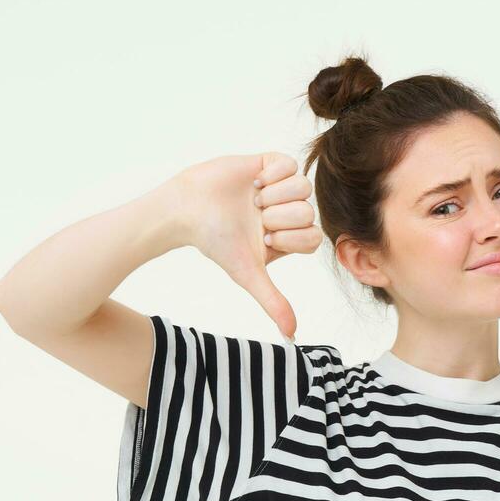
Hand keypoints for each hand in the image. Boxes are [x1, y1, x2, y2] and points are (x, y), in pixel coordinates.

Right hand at [176, 152, 321, 339]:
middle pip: (308, 212)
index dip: (291, 237)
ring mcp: (279, 188)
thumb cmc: (215, 242)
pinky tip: (253, 182)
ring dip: (275, 195)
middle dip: (279, 216)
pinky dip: (273, 174)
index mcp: (287, 238)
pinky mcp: (269, 164)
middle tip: (256, 217)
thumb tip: (291, 336)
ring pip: (303, 188)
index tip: (265, 238)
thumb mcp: (248, 274)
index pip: (312, 237)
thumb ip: (273, 301)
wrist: (187, 208)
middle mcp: (286, 213)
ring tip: (253, 200)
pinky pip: (291, 164)